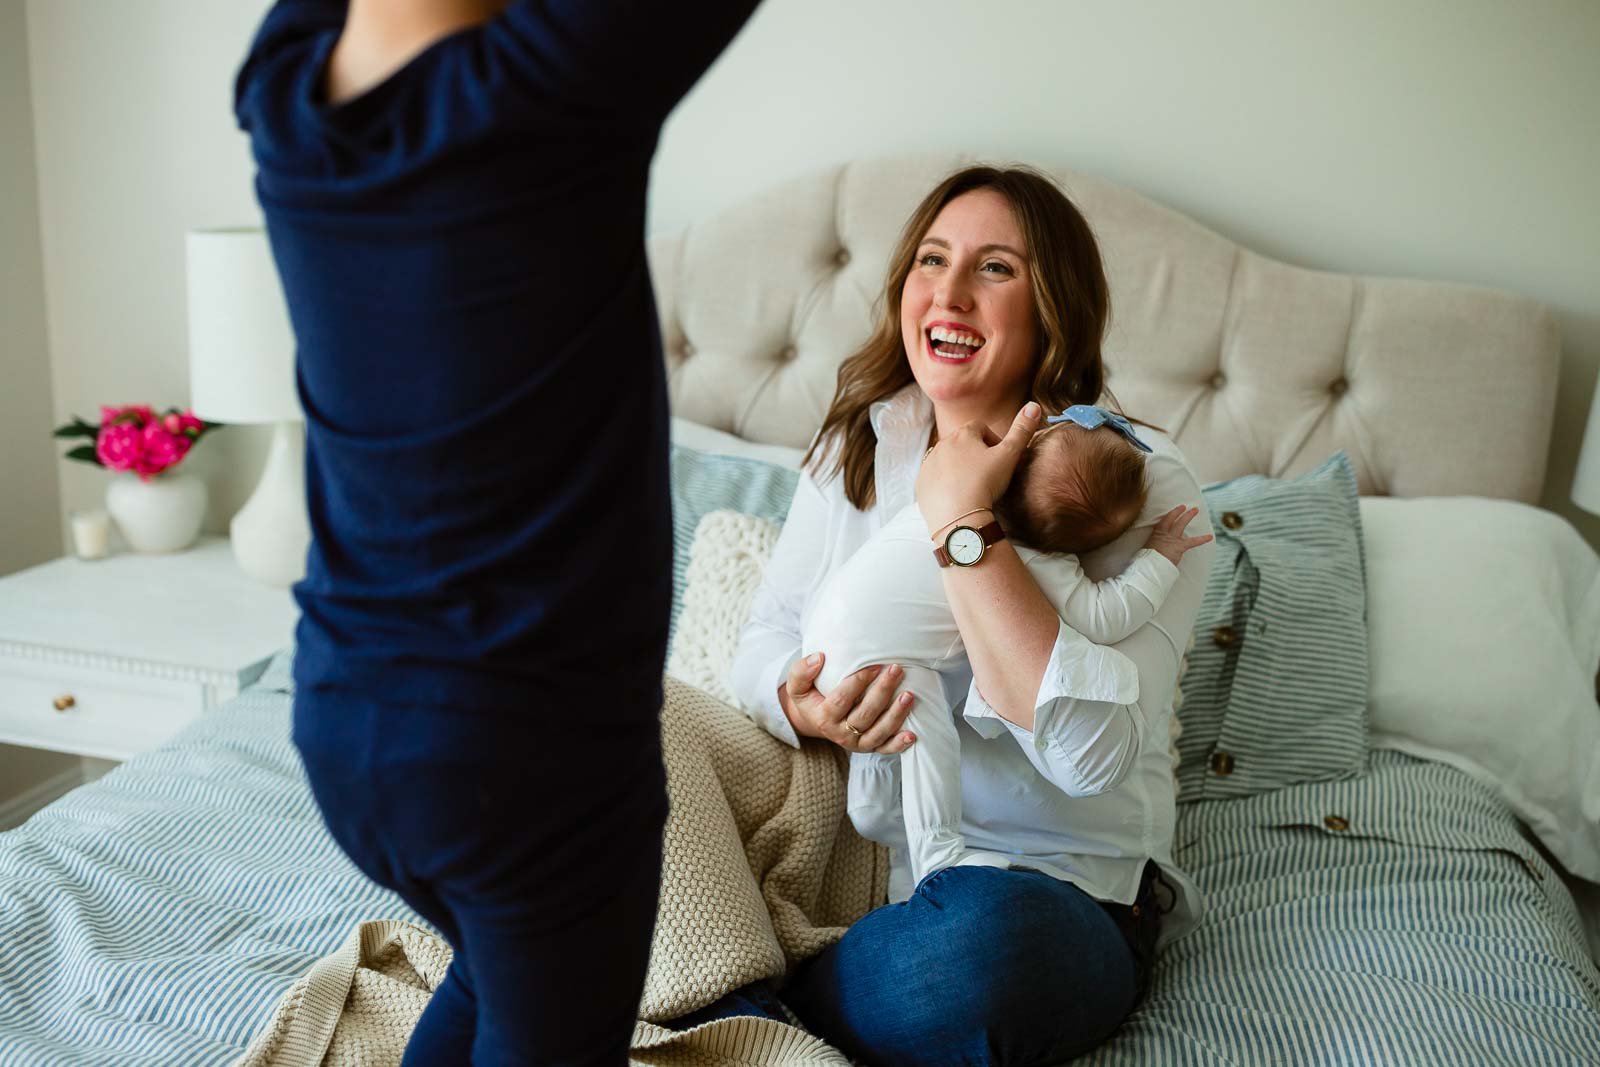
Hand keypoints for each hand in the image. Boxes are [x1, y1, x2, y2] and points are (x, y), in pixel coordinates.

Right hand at [779, 653, 917, 753]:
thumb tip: (818, 658)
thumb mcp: (797, 685)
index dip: (858, 683)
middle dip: (882, 692)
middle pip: (864, 714)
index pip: (842, 700)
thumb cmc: (810, 696)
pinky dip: (899, 744)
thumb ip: (801, 671)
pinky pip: (886, 749)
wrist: (816, 719)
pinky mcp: (870, 748)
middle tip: (895, 670)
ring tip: (909, 695)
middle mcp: (840, 734)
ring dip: (896, 714)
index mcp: (823, 718)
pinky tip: (912, 735)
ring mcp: (857, 743)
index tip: (873, 666)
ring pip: (879, 731)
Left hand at [916, 402, 1042, 537]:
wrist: (959, 518)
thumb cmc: (985, 484)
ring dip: (959, 468)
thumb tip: (1034, 405)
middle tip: (988, 474)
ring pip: (947, 460)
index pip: (980, 427)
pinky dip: (945, 484)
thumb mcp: (1009, 456)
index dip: (993, 440)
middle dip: (975, 454)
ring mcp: (928, 465)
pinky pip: (934, 479)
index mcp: (963, 434)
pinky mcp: (921, 484)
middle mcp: (941, 445)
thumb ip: (1022, 430)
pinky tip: (957, 497)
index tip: (1000, 457)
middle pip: (962, 443)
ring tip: (973, 487)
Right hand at [1143, 505, 1212, 565]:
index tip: (1173, 511)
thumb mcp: (1146, 551)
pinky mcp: (1179, 546)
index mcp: (1155, 535)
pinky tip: (1210, 536)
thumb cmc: (1146, 561)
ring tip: (1195, 510)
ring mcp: (1172, 539)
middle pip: (1171, 519)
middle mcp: (1164, 535)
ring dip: (1188, 516)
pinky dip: (1202, 539)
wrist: (1150, 566)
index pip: (1162, 523)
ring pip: (1181, 524)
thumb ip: (1150, 549)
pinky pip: (1193, 542)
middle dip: (1178, 512)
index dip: (1168, 516)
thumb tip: (1148, 552)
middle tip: (1184, 506)